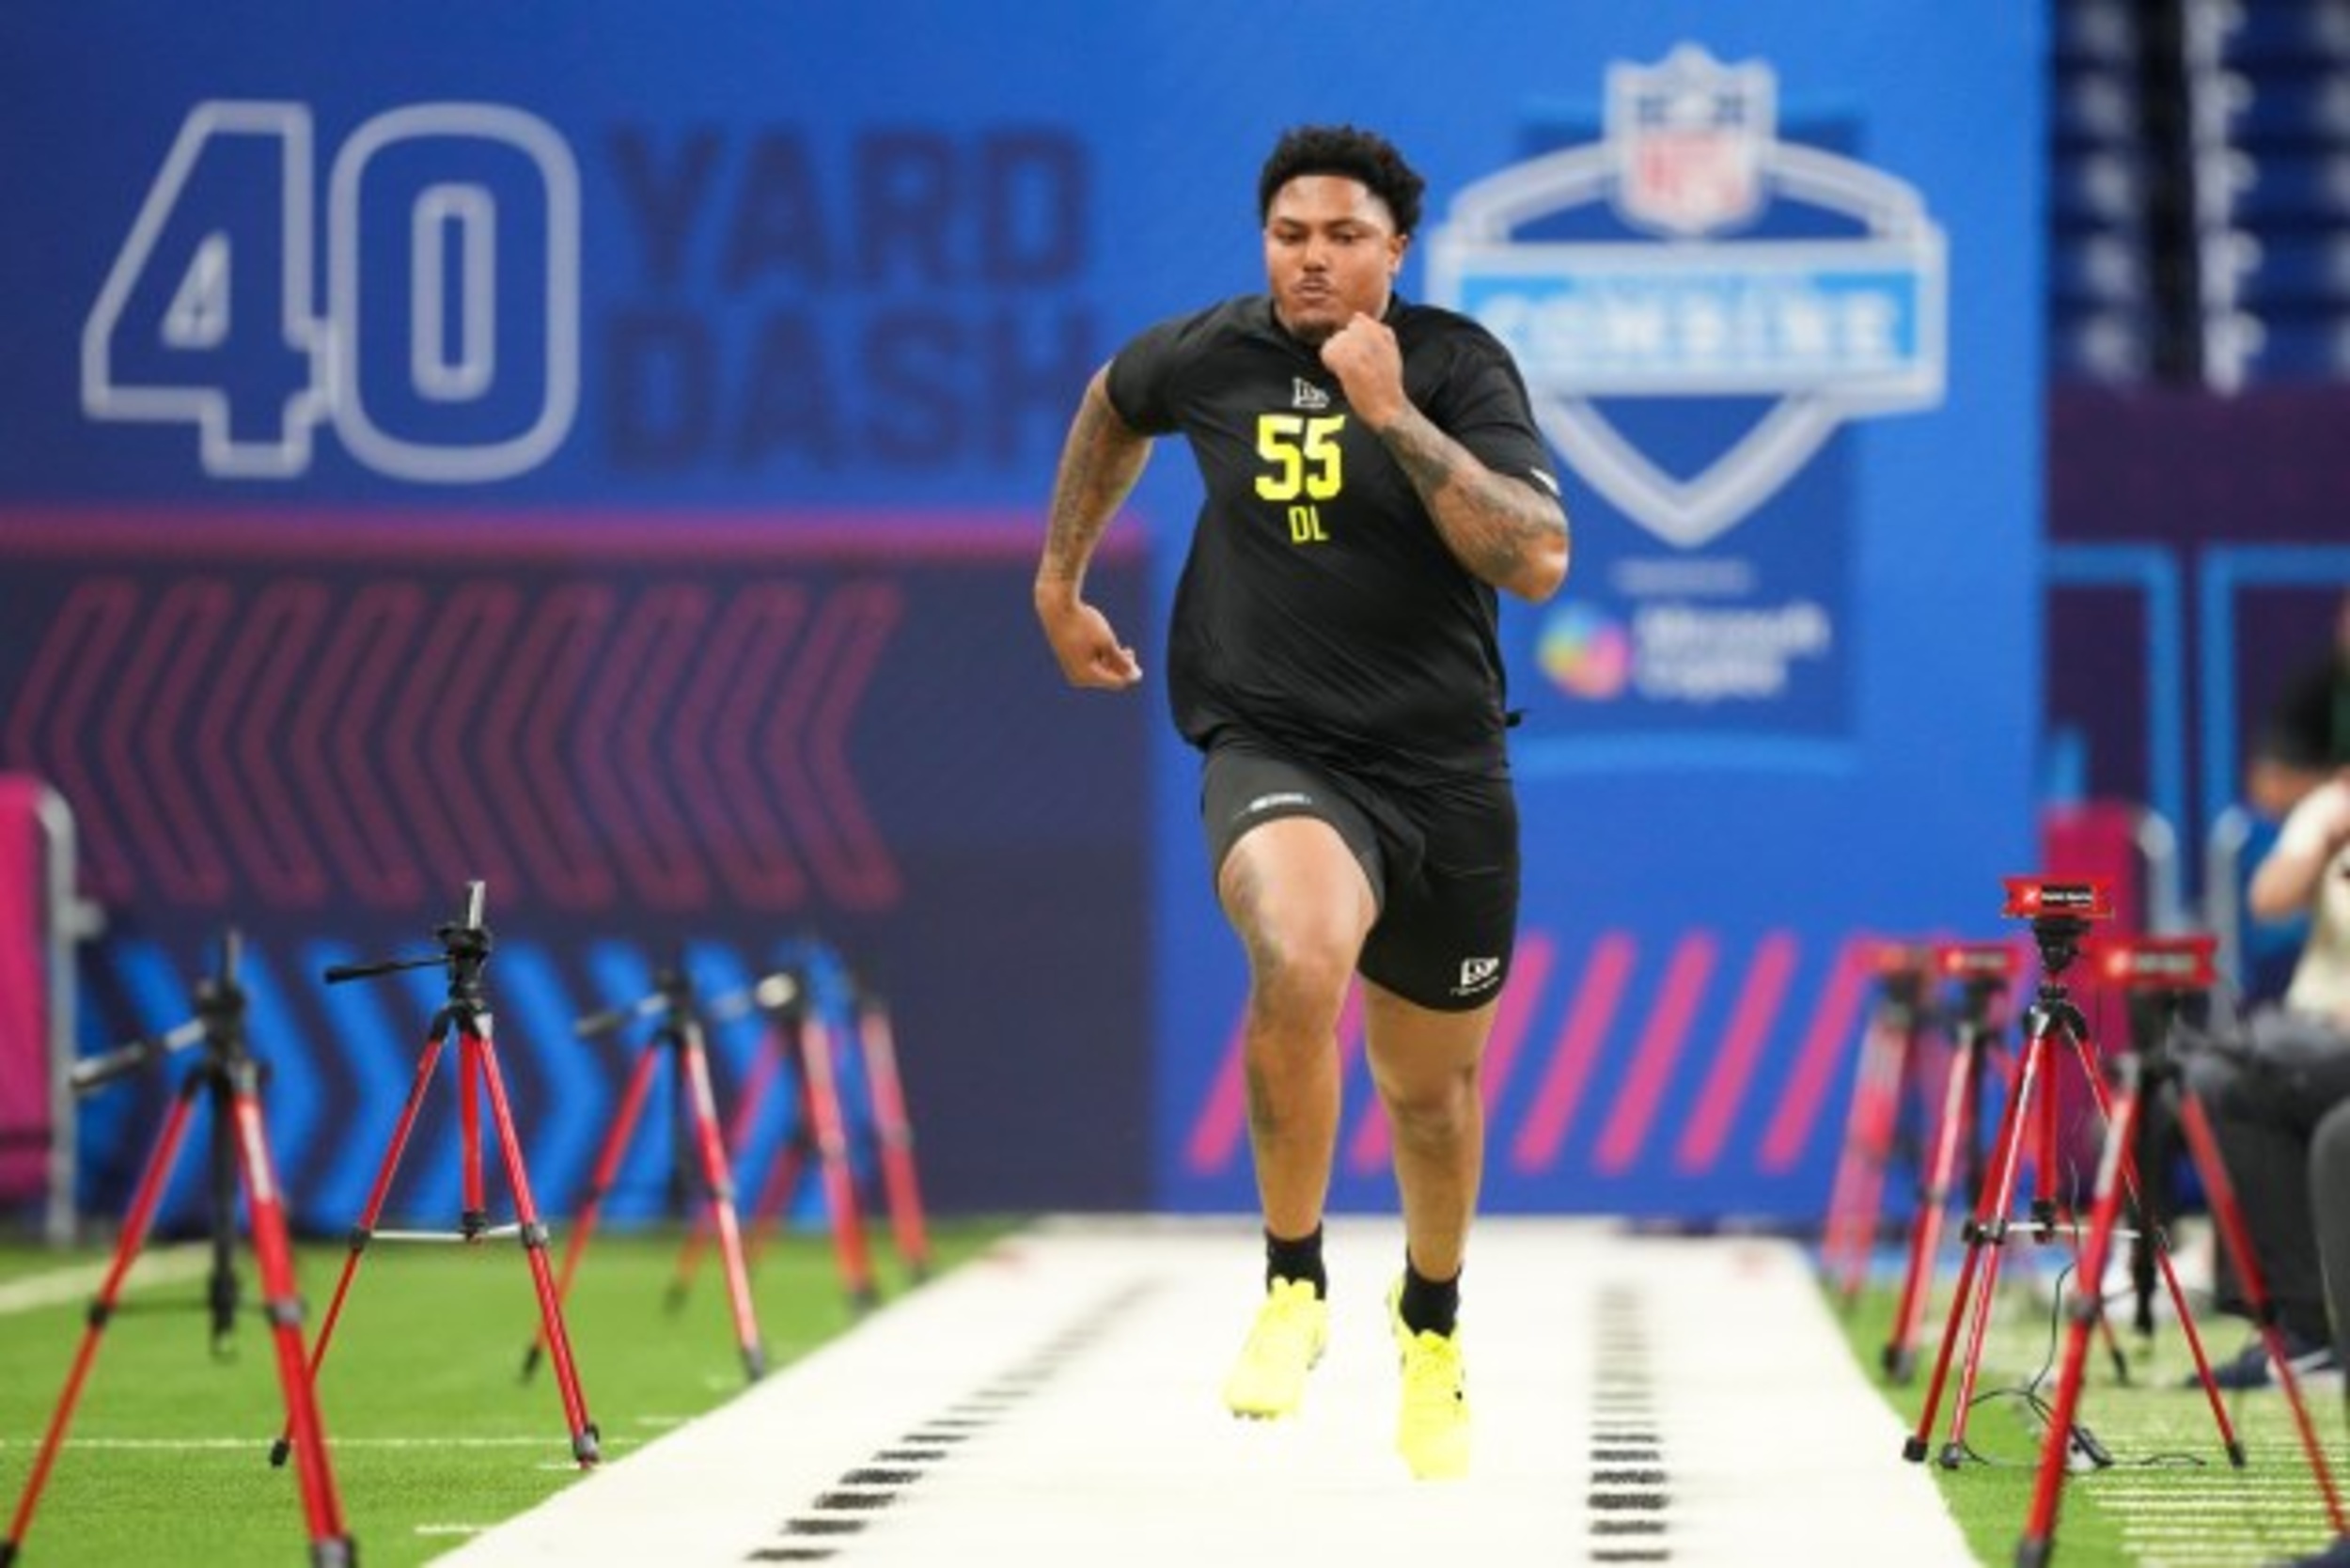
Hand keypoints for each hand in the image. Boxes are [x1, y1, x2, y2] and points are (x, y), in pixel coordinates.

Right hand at [1035, 592, 1141, 689]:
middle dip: (1121, 666)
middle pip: (1109, 678)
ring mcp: (1073, 671)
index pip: (1117, 682)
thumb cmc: (1083, 623)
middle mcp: (1078, 678)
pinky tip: (1103, 645)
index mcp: (1087, 676)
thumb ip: (1121, 660)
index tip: (1133, 653)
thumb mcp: (1107, 641)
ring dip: (1112, 661)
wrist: (1056, 608)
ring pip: (1101, 672)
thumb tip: (1136, 677)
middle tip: (1129, 649)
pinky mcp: (1070, 662)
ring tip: (1117, 646)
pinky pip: (1091, 665)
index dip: (1131, 672)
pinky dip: (1101, 657)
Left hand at [1317, 312, 1407, 428]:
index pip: (1357, 319)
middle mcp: (1369, 335)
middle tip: (1354, 365)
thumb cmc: (1388, 382)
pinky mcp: (1345, 359)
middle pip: (1344, 330)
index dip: (1354, 335)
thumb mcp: (1391, 350)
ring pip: (1334, 340)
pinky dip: (1330, 362)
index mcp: (1382, 331)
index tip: (1360, 353)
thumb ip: (1380, 331)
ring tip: (1350, 371)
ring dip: (1337, 353)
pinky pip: (1326, 351)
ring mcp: (1356, 346)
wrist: (1387, 406)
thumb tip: (1357, 316)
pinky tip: (1342, 374)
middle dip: (1345, 344)